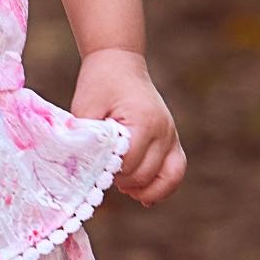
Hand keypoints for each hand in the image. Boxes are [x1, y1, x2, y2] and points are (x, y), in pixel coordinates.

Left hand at [72, 47, 185, 203]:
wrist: (120, 64)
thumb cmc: (99, 85)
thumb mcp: (85, 109)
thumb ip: (85, 140)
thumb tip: (84, 173)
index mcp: (143, 122)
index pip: (128, 165)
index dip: (108, 173)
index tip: (93, 167)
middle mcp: (164, 130)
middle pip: (146, 175)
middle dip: (122, 181)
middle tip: (103, 175)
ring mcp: (172, 136)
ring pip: (169, 180)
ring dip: (144, 189)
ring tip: (124, 188)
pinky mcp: (173, 140)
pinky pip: (175, 172)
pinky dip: (161, 187)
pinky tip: (142, 196)